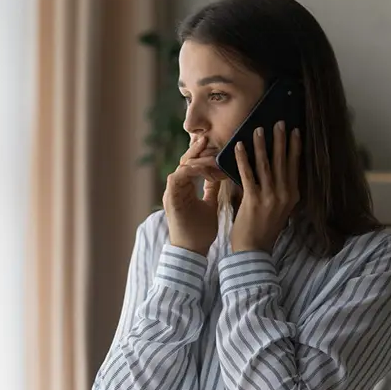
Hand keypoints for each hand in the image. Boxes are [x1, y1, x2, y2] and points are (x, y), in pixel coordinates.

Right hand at [163, 137, 225, 255]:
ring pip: (180, 167)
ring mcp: (172, 193)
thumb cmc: (200, 232)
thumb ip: (211, 189)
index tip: (214, 145)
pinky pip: (177, 178)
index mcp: (185, 188)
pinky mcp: (171, 199)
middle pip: (184, 162)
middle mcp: (176, 188)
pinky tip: (202, 166)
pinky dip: (189, 171)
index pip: (192, 165)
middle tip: (207, 137)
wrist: (191, 251)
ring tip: (207, 149)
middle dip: (195, 150)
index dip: (201, 154)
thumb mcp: (209, 205)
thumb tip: (219, 175)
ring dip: (194, 158)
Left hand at [230, 121, 301, 252]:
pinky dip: (243, 159)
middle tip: (279, 122)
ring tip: (258, 129)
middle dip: (281, 140)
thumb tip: (278, 172)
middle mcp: (284, 195)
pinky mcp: (253, 200)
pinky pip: (247, 174)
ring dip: (262, 145)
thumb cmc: (263, 230)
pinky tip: (239, 146)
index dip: (295, 147)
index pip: (294, 166)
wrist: (253, 250)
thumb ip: (280, 192)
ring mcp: (270, 197)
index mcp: (292, 196)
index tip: (296, 131)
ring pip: (265, 165)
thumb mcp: (280, 210)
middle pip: (282, 161)